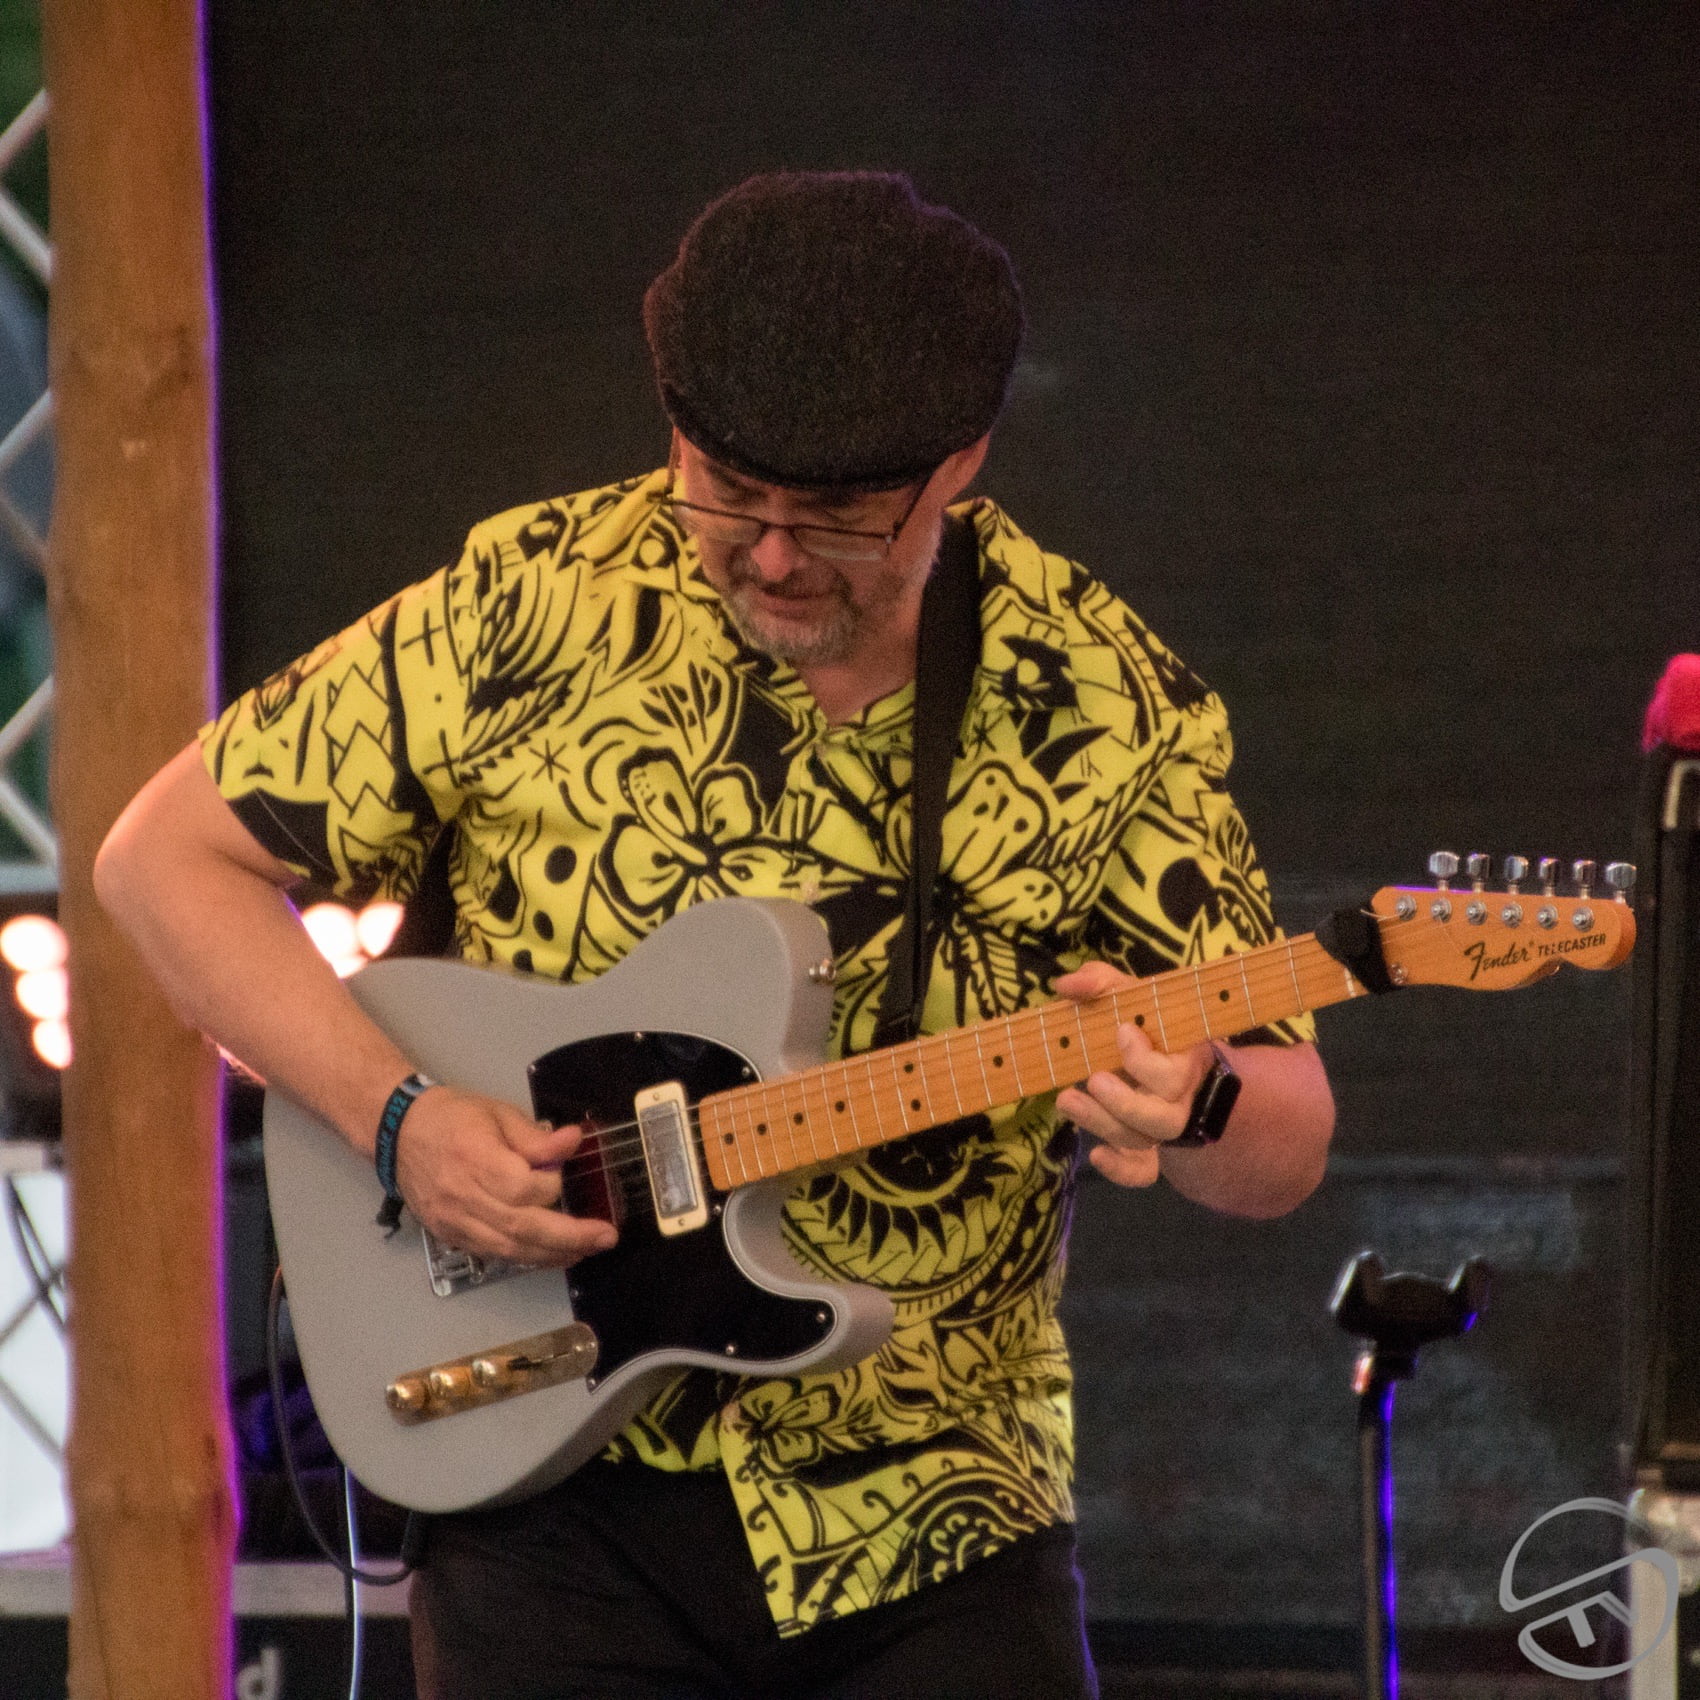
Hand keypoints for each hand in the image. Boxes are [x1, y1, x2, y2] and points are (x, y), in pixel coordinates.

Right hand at [391, 1085, 617, 1266]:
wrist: (401, 1133)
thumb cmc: (452, 1118)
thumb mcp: (498, 1113)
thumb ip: (536, 1136)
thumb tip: (573, 1142)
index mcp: (474, 1159)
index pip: (522, 1188)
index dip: (550, 1184)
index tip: (560, 1169)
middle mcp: (462, 1197)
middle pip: (521, 1228)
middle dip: (569, 1237)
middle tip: (605, 1237)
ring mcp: (454, 1222)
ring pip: (510, 1250)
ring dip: (553, 1254)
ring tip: (586, 1250)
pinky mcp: (451, 1236)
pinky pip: (495, 1254)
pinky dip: (527, 1257)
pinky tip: (552, 1254)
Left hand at [1052, 961, 1216, 1187]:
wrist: (1160, 1049)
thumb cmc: (1143, 1019)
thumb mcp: (1126, 993)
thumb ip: (1100, 982)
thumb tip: (1067, 985)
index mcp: (1185, 1059)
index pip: (1174, 1074)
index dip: (1145, 1061)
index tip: (1120, 1031)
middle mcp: (1180, 1099)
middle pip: (1164, 1119)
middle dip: (1125, 1103)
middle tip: (1093, 1078)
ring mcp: (1164, 1127)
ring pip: (1145, 1142)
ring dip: (1104, 1125)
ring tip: (1066, 1100)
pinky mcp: (1149, 1149)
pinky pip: (1144, 1173)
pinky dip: (1121, 1170)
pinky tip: (1095, 1155)